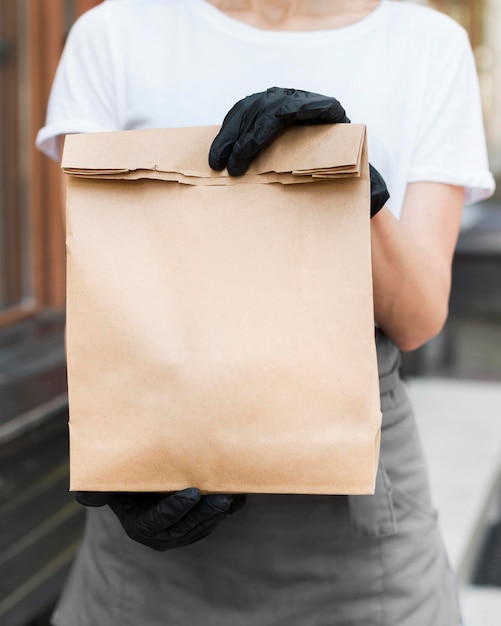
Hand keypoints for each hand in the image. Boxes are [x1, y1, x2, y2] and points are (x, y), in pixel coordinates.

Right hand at [76, 488, 244, 550]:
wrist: (145, 474)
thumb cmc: (126, 475)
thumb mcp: (110, 480)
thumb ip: (98, 488)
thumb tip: (84, 497)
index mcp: (139, 524)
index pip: (157, 522)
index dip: (175, 509)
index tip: (191, 492)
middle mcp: (161, 534)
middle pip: (185, 528)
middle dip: (204, 514)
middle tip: (222, 499)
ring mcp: (181, 531)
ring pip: (203, 526)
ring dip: (219, 514)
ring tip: (234, 497)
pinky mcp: (199, 523)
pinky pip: (214, 520)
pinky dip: (228, 510)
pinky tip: (241, 495)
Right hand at [209, 86, 388, 216]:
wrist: (346, 161)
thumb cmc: (352, 173)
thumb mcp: (361, 177)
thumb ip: (363, 181)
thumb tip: (366, 192)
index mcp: (328, 110)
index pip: (290, 110)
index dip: (262, 131)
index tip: (244, 158)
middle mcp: (303, 99)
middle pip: (264, 107)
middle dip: (241, 137)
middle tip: (228, 168)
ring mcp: (283, 100)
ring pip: (249, 107)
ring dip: (228, 133)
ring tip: (216, 162)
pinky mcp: (268, 109)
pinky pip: (243, 112)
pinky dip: (228, 130)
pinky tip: (219, 151)